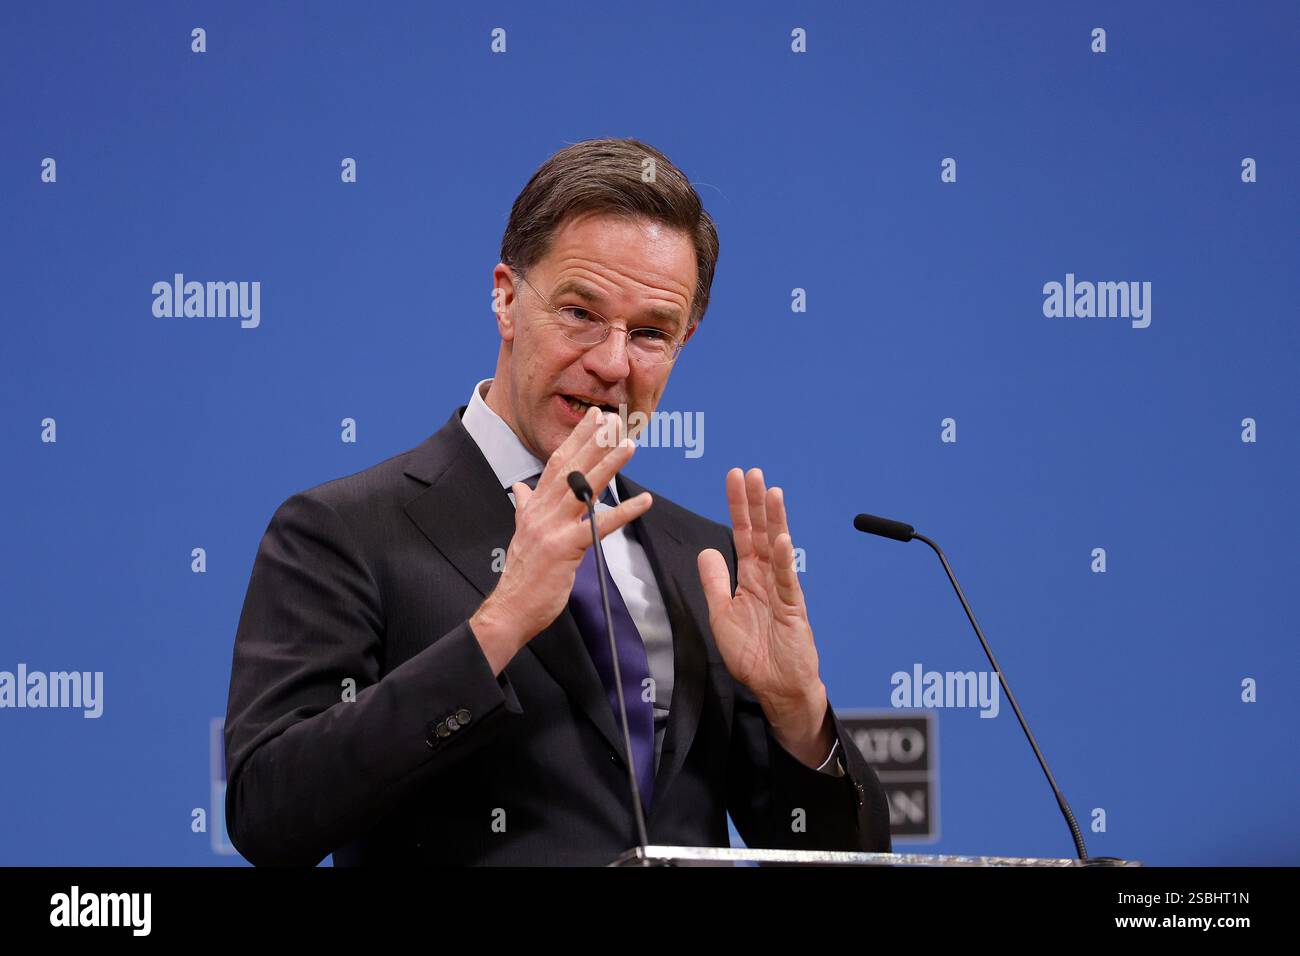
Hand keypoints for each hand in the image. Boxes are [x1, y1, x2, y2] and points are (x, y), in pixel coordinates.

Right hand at [471, 406, 652, 667]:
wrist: (511, 608)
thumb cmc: (522, 574)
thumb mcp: (521, 532)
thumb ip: (524, 506)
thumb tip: (519, 487)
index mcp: (534, 505)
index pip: (556, 463)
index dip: (575, 438)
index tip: (592, 418)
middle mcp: (541, 511)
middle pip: (570, 467)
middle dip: (593, 440)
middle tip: (613, 419)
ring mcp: (552, 528)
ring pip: (584, 489)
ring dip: (609, 465)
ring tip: (630, 445)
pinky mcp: (565, 548)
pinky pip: (599, 526)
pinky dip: (623, 512)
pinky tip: (644, 501)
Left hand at [697, 467, 830, 764]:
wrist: (776, 687)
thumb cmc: (753, 654)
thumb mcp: (721, 614)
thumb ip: (715, 582)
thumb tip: (707, 551)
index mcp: (750, 577)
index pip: (743, 534)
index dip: (738, 506)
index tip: (734, 477)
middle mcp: (767, 578)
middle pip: (760, 532)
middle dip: (755, 503)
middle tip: (751, 472)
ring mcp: (782, 590)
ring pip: (777, 549)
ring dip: (774, 520)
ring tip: (771, 492)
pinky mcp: (793, 609)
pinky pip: (787, 581)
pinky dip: (784, 560)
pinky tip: (781, 539)